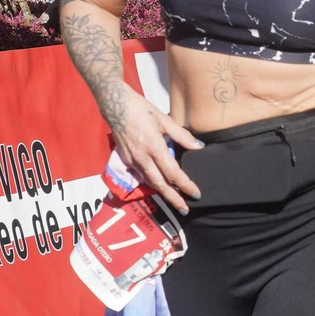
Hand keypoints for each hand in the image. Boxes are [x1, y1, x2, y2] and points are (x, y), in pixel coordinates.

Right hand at [109, 90, 201, 213]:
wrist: (115, 106)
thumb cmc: (142, 110)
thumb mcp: (165, 120)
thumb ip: (182, 136)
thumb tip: (199, 147)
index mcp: (154, 147)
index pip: (173, 173)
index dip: (185, 185)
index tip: (196, 194)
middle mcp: (142, 157)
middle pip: (160, 184)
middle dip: (173, 198)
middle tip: (185, 209)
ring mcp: (132, 160)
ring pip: (149, 182)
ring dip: (163, 193)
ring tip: (175, 200)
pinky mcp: (126, 159)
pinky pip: (141, 175)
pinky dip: (152, 182)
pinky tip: (160, 185)